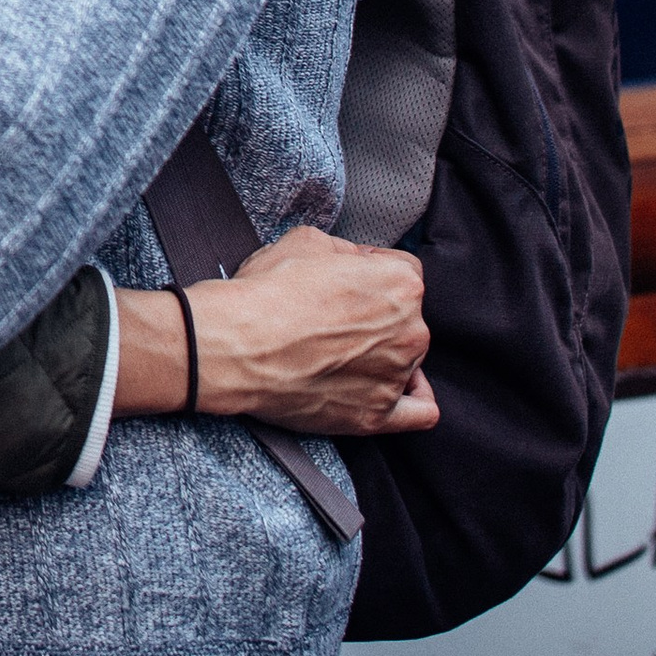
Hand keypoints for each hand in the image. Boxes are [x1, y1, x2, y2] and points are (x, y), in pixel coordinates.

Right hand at [119, 227, 435, 435]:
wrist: (237, 345)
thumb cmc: (267, 291)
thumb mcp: (305, 240)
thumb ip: (348, 251)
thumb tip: (358, 262)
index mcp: (400, 284)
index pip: (402, 269)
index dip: (370, 268)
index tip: (344, 276)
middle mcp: (411, 332)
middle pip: (406, 316)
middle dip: (376, 311)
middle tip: (332, 312)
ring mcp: (396, 377)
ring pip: (407, 358)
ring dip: (381, 351)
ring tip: (337, 349)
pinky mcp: (376, 415)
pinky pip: (419, 411)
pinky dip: (410, 398)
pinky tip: (389, 386)